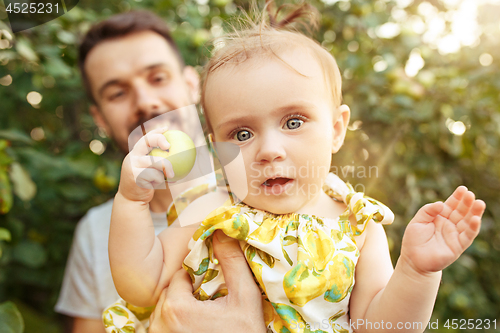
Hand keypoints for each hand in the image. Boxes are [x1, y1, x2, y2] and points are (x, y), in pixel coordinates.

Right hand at [117, 127, 174, 202]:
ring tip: (172, 175)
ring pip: (154, 161)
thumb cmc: (146, 184)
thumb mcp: (152, 172)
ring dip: (166, 168)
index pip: (145, 138)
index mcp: (136, 154)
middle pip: (146, 142)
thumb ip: (159, 163)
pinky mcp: (135, 176)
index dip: (156, 132)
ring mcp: (132, 166)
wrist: (133, 199)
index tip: (167, 129)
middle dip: (158, 140)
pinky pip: (155, 175)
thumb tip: (181, 155)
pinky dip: (161, 180)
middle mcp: (132, 157)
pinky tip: (161, 184)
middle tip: (169, 146)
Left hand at [148, 230, 265, 332]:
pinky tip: (198, 330)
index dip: (198, 279)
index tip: (213, 290)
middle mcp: (159, 325)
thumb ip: (233, 262)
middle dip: (188, 295)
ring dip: (181, 311)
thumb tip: (223, 230)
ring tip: (204, 319)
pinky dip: (176, 326)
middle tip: (210, 305)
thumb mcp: (245, 298)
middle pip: (171, 293)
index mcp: (176, 308)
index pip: (180, 276)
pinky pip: (163, 328)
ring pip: (165, 311)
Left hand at [400, 186, 485, 274]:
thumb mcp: (417, 221)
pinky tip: (475, 219)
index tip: (463, 188)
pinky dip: (473, 228)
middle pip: (462, 211)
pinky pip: (468, 236)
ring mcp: (455, 235)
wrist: (413, 260)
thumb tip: (441, 204)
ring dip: (474, 213)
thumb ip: (428, 211)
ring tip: (479, 203)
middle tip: (471, 194)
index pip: (451, 204)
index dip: (457, 197)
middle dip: (467, 202)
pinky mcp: (458, 246)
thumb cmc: (413, 240)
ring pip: (468, 222)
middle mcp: (450, 224)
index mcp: (440, 217)